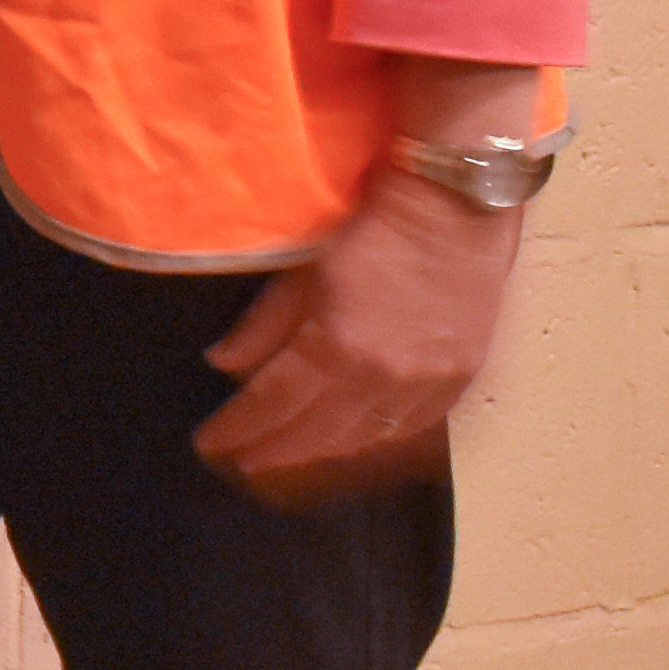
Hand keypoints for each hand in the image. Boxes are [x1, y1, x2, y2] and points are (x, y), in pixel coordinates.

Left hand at [194, 169, 525, 510]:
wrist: (455, 210)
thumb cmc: (372, 227)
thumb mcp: (303, 270)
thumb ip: (262, 324)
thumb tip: (220, 364)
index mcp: (337, 346)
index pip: (273, 404)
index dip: (238, 428)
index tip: (210, 443)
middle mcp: (382, 378)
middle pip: (316, 433)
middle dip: (274, 451)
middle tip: (242, 459)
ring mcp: (426, 385)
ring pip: (363, 439)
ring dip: (321, 451)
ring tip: (289, 454)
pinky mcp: (458, 381)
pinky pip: (409, 429)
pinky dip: (373, 439)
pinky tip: (350, 441)